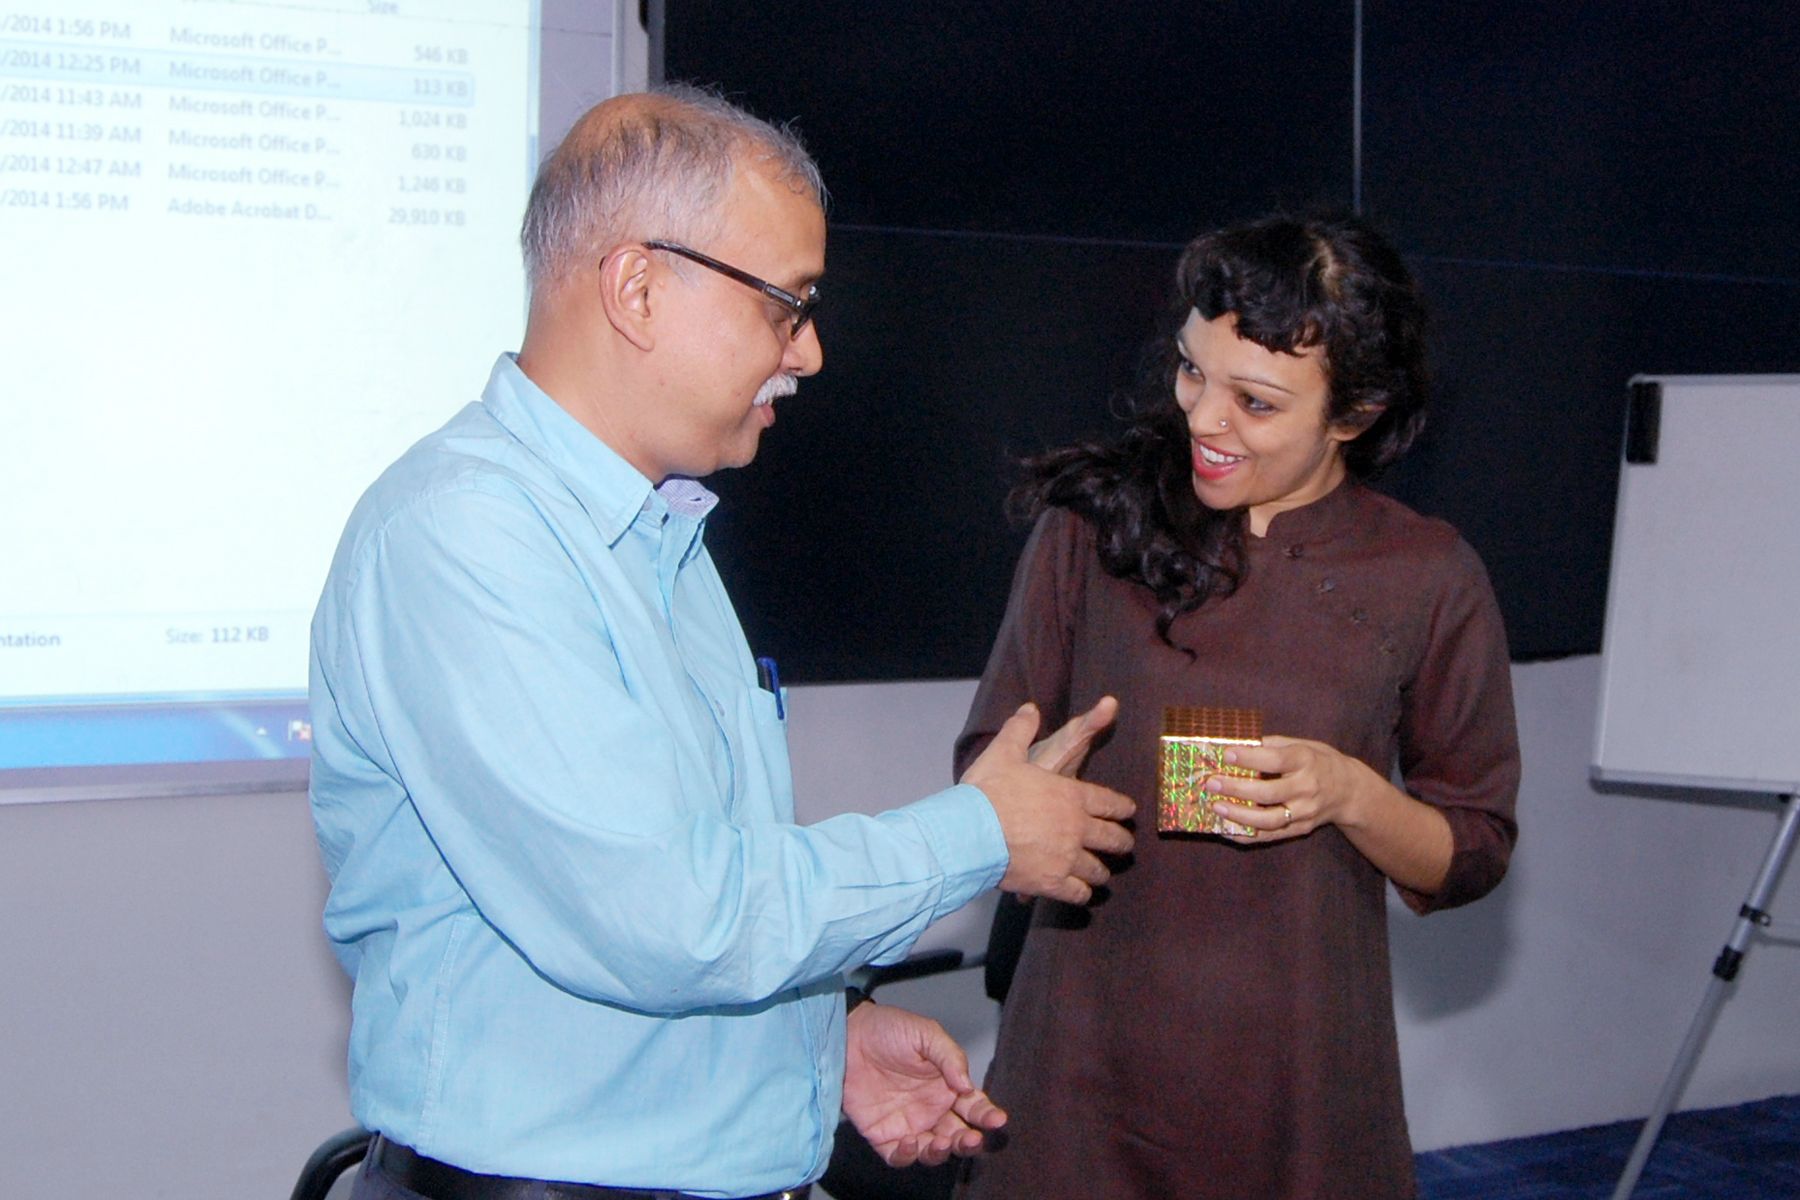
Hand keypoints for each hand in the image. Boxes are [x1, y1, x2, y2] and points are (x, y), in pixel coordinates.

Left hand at [842, 1000, 1006, 1166]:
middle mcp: (931, 1109)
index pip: (974, 1107)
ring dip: (942, 1153)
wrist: (846, 1036)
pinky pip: (899, 1156)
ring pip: (933, 1150)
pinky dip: (908, 1156)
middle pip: (958, 1135)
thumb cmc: (888, 1030)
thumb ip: (950, 1057)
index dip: (987, 1116)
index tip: (998, 1120)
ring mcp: (908, 1123)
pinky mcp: (883, 1134)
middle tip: (973, 1139)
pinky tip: (911, 1142)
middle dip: (969, 1142)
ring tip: (943, 1142)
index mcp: (946, 1086)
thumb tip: (968, 1086)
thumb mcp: (925, 1034)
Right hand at [961, 702, 1134, 903]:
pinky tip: (1080, 894)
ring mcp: (1067, 858)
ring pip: (1097, 869)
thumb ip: (1020, 730)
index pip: (1109, 802)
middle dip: (1121, 842)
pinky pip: (1078, 894)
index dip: (1122, 807)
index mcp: (1072, 795)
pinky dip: (1081, 894)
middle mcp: (1077, 828)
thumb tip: (1030, 708)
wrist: (969, 833)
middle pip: (1112, 838)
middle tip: (1126, 845)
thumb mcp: (1004, 752)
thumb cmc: (988, 792)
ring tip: (1102, 874)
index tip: (1129, 812)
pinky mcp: (1052, 883)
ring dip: (1101, 871)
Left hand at [1202, 734, 1371, 841]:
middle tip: (1212, 783)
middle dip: (1236, 788)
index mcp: (1306, 761)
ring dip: (1239, 815)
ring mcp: (1305, 813)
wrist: (1350, 791)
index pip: (1276, 760)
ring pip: (1269, 820)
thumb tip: (1237, 744)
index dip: (1249, 757)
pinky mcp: (1300, 829)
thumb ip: (1272, 745)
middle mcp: (1307, 788)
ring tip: (1216, 806)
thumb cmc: (1319, 762)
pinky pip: (1270, 836)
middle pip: (1268, 793)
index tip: (1226, 754)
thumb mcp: (1302, 745)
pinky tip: (1225, 829)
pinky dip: (1246, 835)